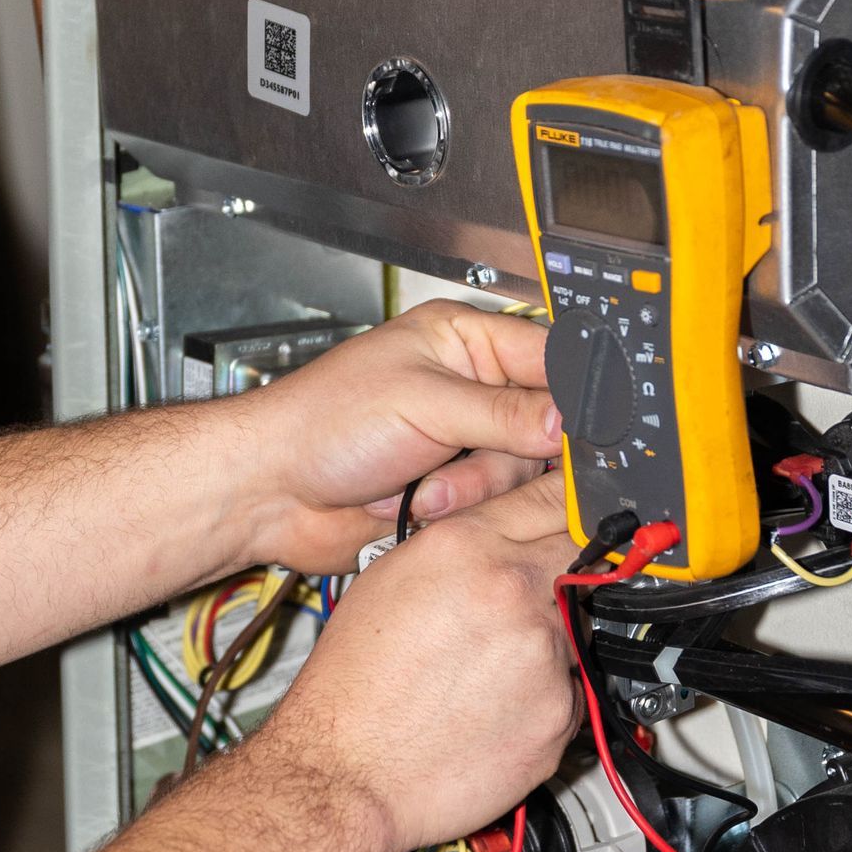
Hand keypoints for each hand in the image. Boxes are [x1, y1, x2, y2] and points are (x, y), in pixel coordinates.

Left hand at [233, 303, 560, 573]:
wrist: (273, 492)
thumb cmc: (321, 424)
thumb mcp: (422, 403)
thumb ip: (502, 413)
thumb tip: (567, 422)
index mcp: (464, 341)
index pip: (549, 358)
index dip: (570, 396)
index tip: (578, 431)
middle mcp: (471, 388)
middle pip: (545, 424)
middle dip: (506, 452)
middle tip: (476, 457)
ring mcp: (463, 442)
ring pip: (521, 472)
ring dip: (474, 486)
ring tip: (424, 486)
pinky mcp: (454, 489)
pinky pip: (493, 505)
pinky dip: (460, 510)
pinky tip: (418, 504)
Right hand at [257, 473, 578, 851]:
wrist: (343, 772)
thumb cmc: (351, 686)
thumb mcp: (387, 581)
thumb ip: (457, 545)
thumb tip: (500, 532)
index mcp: (467, 547)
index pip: (554, 498)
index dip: (574, 503)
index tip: (586, 507)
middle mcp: (512, 592)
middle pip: (583, 555)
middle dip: (571, 569)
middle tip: (537, 597)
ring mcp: (543, 653)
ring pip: (578, 629)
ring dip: (549, 642)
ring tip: (488, 672)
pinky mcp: (560, 714)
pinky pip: (572, 692)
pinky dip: (545, 699)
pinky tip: (494, 711)